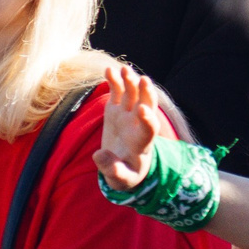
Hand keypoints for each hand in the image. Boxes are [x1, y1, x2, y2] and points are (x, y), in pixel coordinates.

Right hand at [93, 62, 173, 192]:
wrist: (121, 165)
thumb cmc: (124, 174)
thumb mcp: (120, 180)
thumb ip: (112, 170)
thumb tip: (99, 155)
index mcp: (142, 143)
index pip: (150, 130)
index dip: (147, 120)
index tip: (142, 111)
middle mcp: (138, 125)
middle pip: (147, 106)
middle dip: (146, 93)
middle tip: (144, 80)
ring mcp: (127, 115)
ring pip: (133, 94)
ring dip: (130, 81)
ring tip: (124, 69)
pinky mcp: (116, 109)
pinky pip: (117, 91)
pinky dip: (114, 80)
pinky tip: (108, 70)